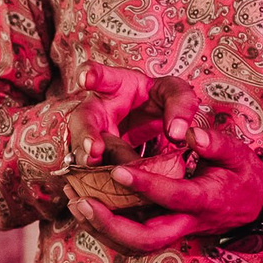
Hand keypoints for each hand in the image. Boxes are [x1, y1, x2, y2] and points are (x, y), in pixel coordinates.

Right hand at [53, 65, 202, 170]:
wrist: (151, 120)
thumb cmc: (159, 101)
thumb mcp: (175, 94)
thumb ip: (180, 106)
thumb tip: (178, 134)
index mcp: (115, 86)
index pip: (102, 77)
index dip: (91, 75)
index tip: (85, 78)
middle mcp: (98, 110)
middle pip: (83, 119)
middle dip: (85, 133)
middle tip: (92, 149)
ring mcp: (93, 136)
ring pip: (82, 148)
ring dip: (86, 160)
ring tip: (93, 168)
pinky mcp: (96, 158)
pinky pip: (91, 169)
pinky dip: (96, 178)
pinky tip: (101, 187)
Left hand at [68, 128, 262, 250]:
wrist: (253, 207)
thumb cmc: (242, 175)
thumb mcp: (238, 155)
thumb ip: (216, 143)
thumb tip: (191, 133)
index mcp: (205, 200)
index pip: (173, 196)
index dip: (145, 186)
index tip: (118, 171)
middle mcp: (186, 222)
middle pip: (145, 239)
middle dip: (110, 225)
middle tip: (82, 202)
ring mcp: (173, 232)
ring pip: (133, 244)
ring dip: (101, 228)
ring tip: (74, 201)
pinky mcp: (163, 232)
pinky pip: (130, 238)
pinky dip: (104, 227)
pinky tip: (83, 206)